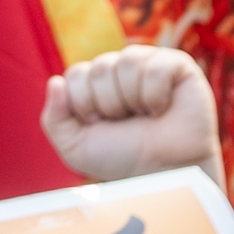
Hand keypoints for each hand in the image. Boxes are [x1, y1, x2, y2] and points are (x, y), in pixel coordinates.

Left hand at [43, 46, 221, 186]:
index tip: (99, 124)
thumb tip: (54, 81)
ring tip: (144, 115)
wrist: (162, 173)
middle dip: (108, 104)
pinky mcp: (178, 65)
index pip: (76, 74)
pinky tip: (162, 108)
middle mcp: (121, 69)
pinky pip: (156, 66)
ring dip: (132, 99)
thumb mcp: (76, 147)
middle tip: (124, 122)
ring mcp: (150, 64)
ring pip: (127, 61)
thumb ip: (54, 118)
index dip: (83, 104)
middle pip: (100, 67)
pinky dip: (156, 95)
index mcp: (96, 83)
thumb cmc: (122, 159)